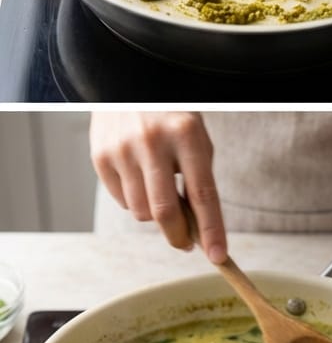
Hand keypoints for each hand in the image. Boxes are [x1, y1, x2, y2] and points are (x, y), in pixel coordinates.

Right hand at [89, 112, 225, 262]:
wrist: (130, 87)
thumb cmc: (173, 118)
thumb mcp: (196, 138)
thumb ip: (198, 178)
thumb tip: (197, 228)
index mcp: (187, 134)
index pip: (203, 193)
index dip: (212, 229)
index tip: (219, 256)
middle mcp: (153, 142)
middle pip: (165, 211)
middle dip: (179, 237)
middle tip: (187, 244)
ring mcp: (123, 149)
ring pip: (141, 212)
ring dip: (155, 215)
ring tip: (161, 191)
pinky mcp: (100, 156)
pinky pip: (122, 200)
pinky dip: (135, 201)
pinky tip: (140, 178)